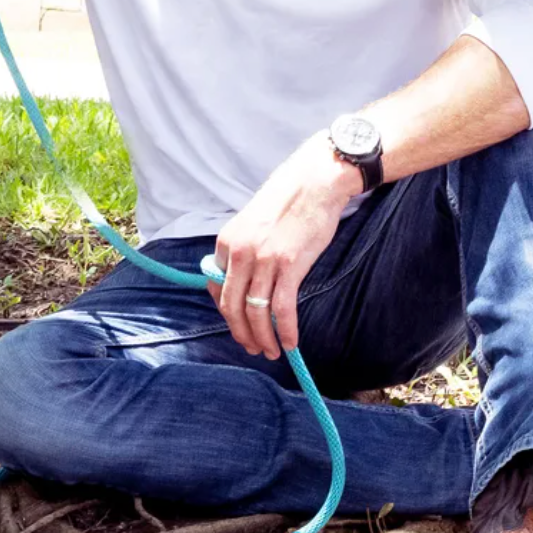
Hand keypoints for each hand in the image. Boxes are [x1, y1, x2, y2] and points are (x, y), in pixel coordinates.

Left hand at [207, 137, 362, 358]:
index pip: (217, 288)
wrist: (316, 180)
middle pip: (231, 306)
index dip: (227, 313)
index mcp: (227, 241)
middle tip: (253, 348)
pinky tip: (291, 343)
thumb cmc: (288, 199)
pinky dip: (285, 330)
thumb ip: (244, 248)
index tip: (240, 324)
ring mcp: (264, 260)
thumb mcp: (253, 221)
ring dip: (263, 339)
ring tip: (272, 351)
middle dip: (241, 333)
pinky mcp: (289, 265)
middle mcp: (239, 252)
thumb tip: (244, 278)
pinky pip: (282, 309)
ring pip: (255, 312)